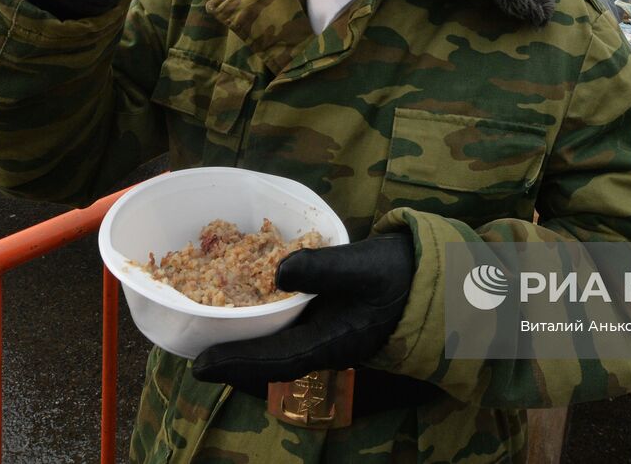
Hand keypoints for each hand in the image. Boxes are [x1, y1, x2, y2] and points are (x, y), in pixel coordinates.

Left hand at [192, 234, 415, 385]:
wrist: (432, 277)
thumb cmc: (399, 272)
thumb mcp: (365, 265)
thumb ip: (325, 268)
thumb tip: (278, 271)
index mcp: (332, 342)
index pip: (275, 360)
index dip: (236, 363)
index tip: (201, 364)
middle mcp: (325, 347)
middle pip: (270, 365)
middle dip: (235, 364)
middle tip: (198, 358)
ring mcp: (327, 339)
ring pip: (278, 353)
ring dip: (248, 350)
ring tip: (215, 341)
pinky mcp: (328, 325)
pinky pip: (289, 337)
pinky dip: (265, 332)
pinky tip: (250, 316)